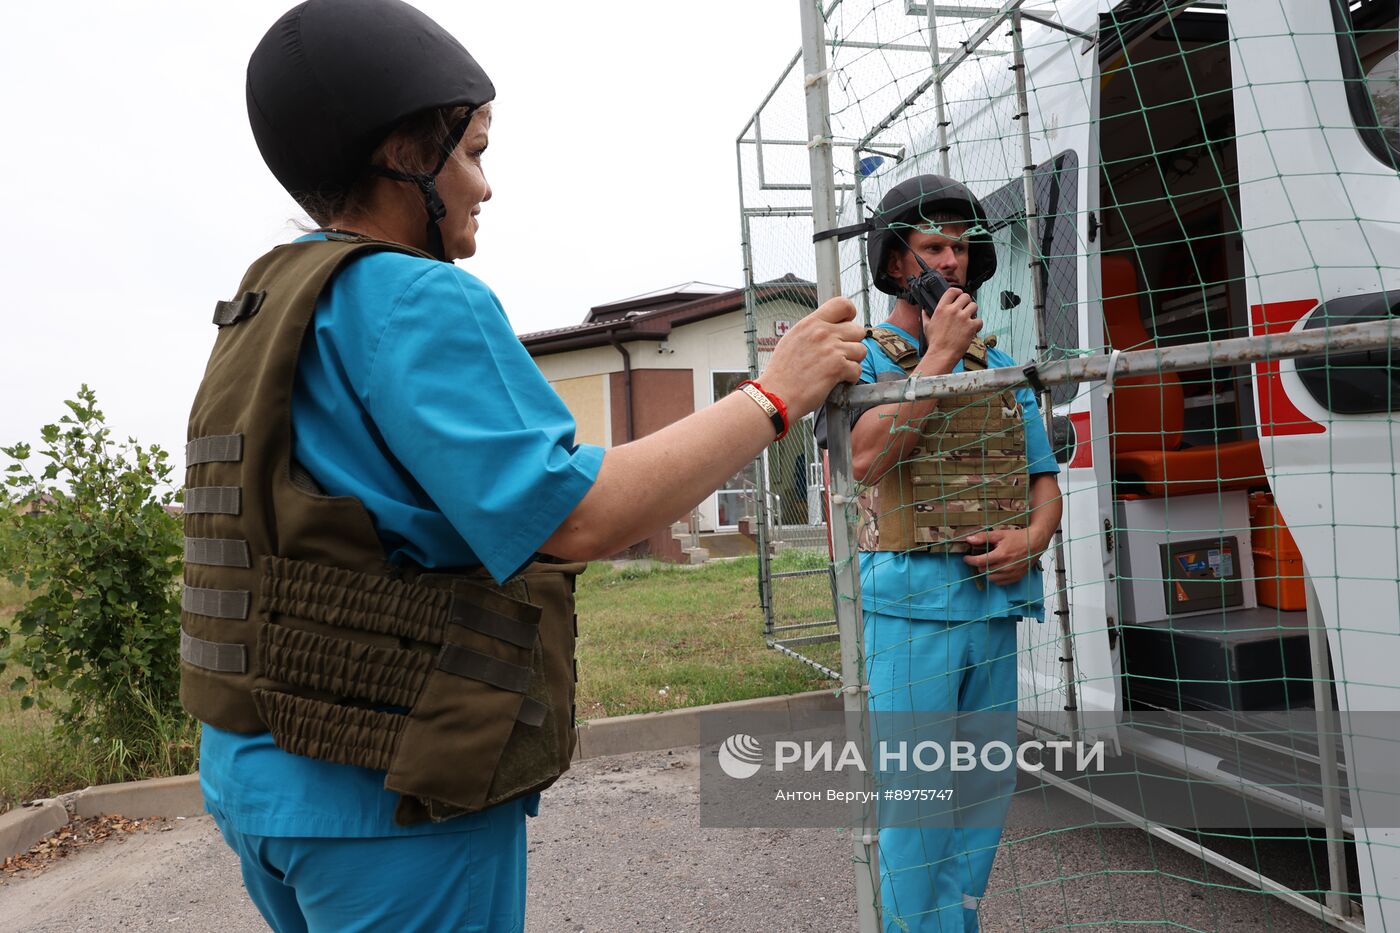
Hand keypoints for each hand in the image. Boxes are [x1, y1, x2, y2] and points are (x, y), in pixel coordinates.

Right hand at [757, 296, 867, 417]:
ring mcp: (832, 349)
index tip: (847, 325)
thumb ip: (813, 331)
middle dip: (853, 343)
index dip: (850, 315)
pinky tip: (837, 380)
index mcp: (811, 323)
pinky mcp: (838, 368)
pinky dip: (850, 377)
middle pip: (858, 330)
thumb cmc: (781, 372)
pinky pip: (857, 369)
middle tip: (841, 354)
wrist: (776, 395)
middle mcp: (822, 333)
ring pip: (861, 350)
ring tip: (838, 369)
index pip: (842, 304)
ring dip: (853, 361)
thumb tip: (828, 328)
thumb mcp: (793, 339)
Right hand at [919, 288, 980, 373]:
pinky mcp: (971, 326)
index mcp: (941, 308)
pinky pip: (979, 320)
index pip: (952, 291)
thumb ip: (925, 316)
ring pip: (974, 306)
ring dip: (973, 312)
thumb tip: (923, 311)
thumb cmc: (934, 342)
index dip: (958, 291)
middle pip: (966, 296)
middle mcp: (953, 310)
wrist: (942, 354)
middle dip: (967, 302)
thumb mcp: (926, 327)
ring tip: (969, 319)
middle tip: (965, 309)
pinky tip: (973, 329)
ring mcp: (963, 318)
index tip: (959, 295)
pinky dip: (977, 324)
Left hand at [961, 527, 1040, 585]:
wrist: (1035, 543)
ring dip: (987, 572)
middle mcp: (1006, 567)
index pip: (979, 562)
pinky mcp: (1016, 578)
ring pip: (991, 578)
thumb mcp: (1000, 534)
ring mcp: (1011, 573)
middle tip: (981, 558)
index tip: (966, 558)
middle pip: (984, 570)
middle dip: (980, 564)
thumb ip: (983, 537)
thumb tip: (968, 539)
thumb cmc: (1017, 538)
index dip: (970, 560)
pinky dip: (996, 577)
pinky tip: (998, 569)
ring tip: (990, 563)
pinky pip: (1000, 583)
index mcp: (1001, 555)